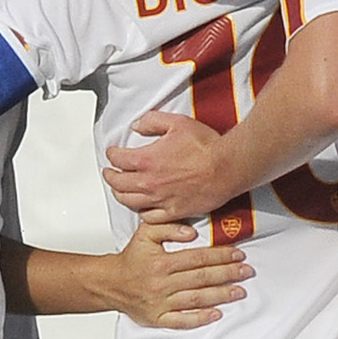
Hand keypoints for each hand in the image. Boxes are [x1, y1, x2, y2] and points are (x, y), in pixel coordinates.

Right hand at [97, 219, 252, 329]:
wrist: (110, 283)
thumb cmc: (131, 259)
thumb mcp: (145, 233)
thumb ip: (167, 226)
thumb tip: (191, 232)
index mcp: (161, 263)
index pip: (198, 258)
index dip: (221, 256)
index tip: (238, 254)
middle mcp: (162, 284)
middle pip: (202, 278)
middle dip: (227, 274)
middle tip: (247, 271)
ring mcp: (161, 303)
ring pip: (196, 299)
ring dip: (221, 295)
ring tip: (240, 291)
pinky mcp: (158, 318)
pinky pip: (182, 321)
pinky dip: (200, 318)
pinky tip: (217, 313)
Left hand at [102, 110, 234, 223]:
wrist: (228, 167)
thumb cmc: (207, 146)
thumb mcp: (177, 122)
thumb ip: (152, 121)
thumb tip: (137, 126)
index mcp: (147, 160)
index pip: (117, 159)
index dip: (112, 154)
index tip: (112, 153)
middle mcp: (150, 182)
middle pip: (118, 183)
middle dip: (110, 176)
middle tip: (109, 172)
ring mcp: (161, 200)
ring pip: (129, 202)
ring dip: (120, 195)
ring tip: (119, 190)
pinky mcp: (174, 212)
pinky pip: (150, 217)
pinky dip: (142, 212)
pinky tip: (142, 207)